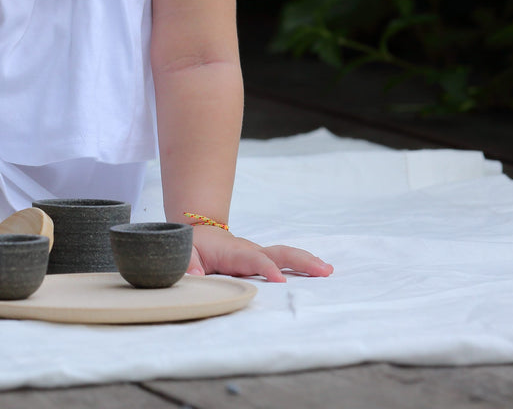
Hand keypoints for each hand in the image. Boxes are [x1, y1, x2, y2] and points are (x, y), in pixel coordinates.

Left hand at [187, 225, 333, 281]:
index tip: (280, 280)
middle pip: (279, 253)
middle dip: (301, 261)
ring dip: (307, 261)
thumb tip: (195, 278)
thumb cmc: (193, 245)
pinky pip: (285, 260)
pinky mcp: (263, 258)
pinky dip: (303, 263)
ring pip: (286, 254)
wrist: (199, 232)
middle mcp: (251, 251)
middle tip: (323, 270)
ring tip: (328, 270)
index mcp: (233, 252)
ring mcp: (259, 253)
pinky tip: (320, 269)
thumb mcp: (185, 253)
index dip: (267, 269)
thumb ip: (188, 265)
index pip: (254, 260)